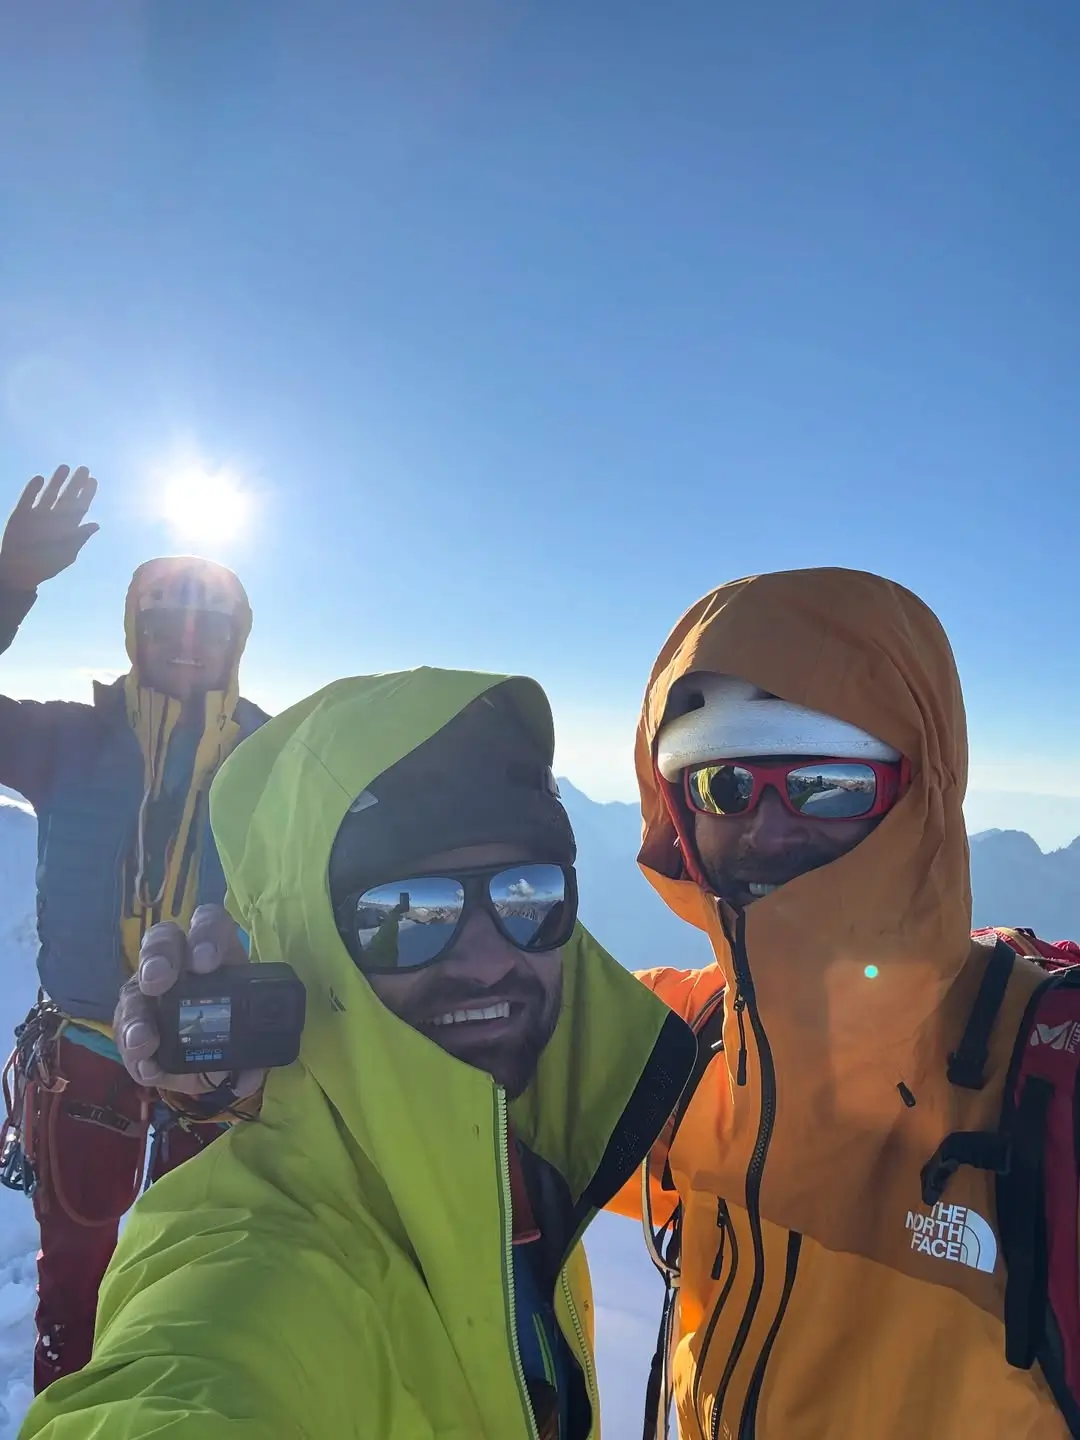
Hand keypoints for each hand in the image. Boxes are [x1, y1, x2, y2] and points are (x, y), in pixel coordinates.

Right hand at [0, 465, 98, 591]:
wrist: (19, 572)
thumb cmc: (45, 566)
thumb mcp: (66, 553)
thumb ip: (79, 538)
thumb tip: (96, 525)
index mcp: (68, 528)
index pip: (80, 507)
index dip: (87, 494)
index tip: (93, 481)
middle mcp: (54, 518)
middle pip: (67, 497)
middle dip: (75, 483)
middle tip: (84, 469)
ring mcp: (38, 515)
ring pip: (49, 494)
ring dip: (56, 481)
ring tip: (65, 467)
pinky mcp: (21, 514)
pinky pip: (27, 498)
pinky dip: (33, 489)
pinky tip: (40, 479)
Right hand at [114, 905, 266, 1099]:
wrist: (215, 1055)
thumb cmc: (237, 1025)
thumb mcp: (251, 1034)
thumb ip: (252, 1051)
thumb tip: (247, 1075)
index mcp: (215, 950)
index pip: (209, 923)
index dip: (205, 934)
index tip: (206, 962)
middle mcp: (177, 962)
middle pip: (162, 942)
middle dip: (158, 959)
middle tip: (158, 982)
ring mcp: (148, 989)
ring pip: (133, 988)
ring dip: (136, 1014)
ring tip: (144, 1040)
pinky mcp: (131, 1021)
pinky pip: (124, 1030)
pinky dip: (132, 1050)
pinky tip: (144, 1066)